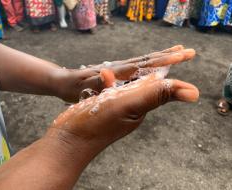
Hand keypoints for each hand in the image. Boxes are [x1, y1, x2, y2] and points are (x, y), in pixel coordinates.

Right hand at [48, 60, 198, 159]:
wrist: (67, 140)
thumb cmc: (96, 124)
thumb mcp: (129, 105)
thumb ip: (155, 95)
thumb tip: (194, 92)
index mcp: (140, 106)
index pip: (159, 84)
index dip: (167, 68)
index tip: (180, 53)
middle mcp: (130, 106)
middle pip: (145, 83)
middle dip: (153, 68)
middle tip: (164, 56)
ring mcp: (114, 107)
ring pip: (127, 85)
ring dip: (131, 73)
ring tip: (136, 65)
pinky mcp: (99, 107)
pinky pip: (111, 90)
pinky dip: (111, 81)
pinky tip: (106, 76)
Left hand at [58, 45, 194, 101]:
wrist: (62, 81)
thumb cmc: (72, 87)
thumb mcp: (83, 88)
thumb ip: (97, 83)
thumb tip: (109, 76)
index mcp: (116, 72)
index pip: (143, 65)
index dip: (162, 61)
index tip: (181, 55)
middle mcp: (119, 68)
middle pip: (147, 60)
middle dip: (167, 56)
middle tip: (187, 51)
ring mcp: (118, 69)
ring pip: (143, 62)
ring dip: (160, 58)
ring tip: (175, 54)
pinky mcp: (115, 73)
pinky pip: (137, 68)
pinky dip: (149, 66)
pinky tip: (153, 68)